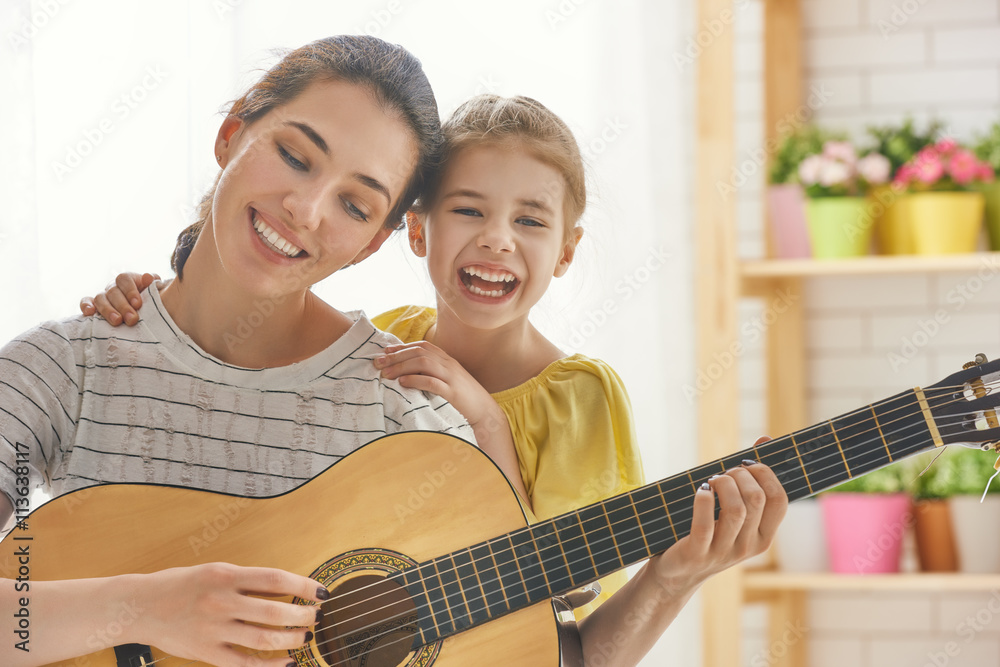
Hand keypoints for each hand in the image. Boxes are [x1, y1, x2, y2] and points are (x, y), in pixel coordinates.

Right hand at [80, 272, 158, 325]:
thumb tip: (147, 277)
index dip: (130, 291)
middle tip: (132, 319)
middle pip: (113, 291)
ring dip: (107, 310)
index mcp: (128, 280)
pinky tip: (90, 313)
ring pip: (100, 298)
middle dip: (123, 306)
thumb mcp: (153, 291)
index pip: (124, 279)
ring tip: (117, 321)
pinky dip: (86, 306)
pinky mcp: (94, 305)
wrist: (145, 311)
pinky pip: (85, 302)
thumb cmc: (150, 300)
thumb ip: (153, 283)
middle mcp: (114, 286)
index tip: (138, 304)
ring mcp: (103, 296)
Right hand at [135, 563, 326, 665]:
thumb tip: (287, 588)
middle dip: (303, 615)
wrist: (140, 606)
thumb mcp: (215, 571)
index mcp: (226, 575)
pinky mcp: (206, 652)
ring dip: (292, 639)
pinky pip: (245, 663)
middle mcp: (221, 601)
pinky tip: (287, 662)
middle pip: (276, 611)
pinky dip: (270, 665)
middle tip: (316, 617)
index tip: (321, 591)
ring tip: (306, 637)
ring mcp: (213, 629)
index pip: (276, 579)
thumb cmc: (181, 585)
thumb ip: (248, 581)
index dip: (304, 585)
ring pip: (264, 639)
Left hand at [375, 341, 498, 429]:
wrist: (485, 411)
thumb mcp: (448, 380)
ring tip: (386, 374)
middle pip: (419, 353)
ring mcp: (451, 377)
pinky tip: (403, 383)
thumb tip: (407, 373)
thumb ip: (432, 373)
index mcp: (447, 360)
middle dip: (396, 356)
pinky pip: (432, 382)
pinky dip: (416, 380)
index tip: (385, 352)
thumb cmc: (463, 398)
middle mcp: (449, 365)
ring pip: (424, 363)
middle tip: (378, 363)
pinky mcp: (452, 393)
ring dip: (402, 367)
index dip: (402, 347)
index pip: (422, 346)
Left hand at [651, 437, 786, 591]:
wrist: (676, 572)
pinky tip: (701, 490)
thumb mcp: (733, 513)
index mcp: (763, 537)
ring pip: (736, 510)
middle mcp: (748, 548)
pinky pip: (705, 524)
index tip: (748, 463)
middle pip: (757, 499)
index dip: (766, 474)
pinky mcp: (697, 554)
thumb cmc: (707, 533)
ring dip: (722, 484)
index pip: (780, 501)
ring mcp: (723, 553)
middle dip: (741, 475)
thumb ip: (750, 481)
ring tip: (712, 481)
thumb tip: (765, 439)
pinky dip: (704, 500)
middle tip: (724, 473)